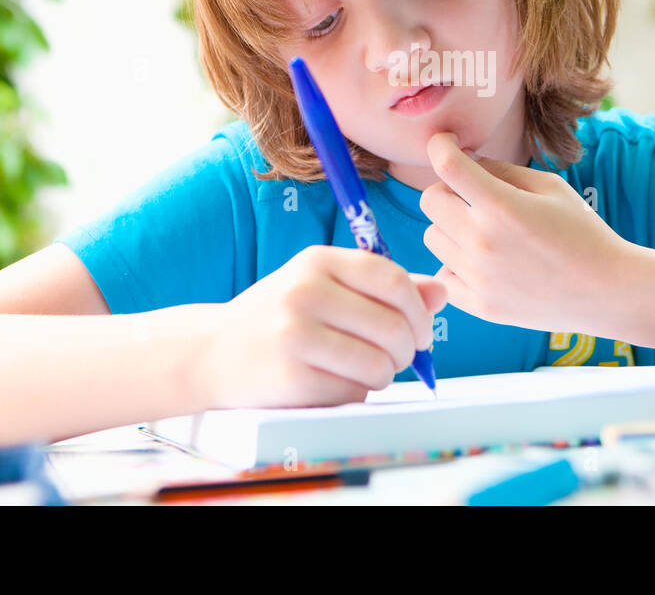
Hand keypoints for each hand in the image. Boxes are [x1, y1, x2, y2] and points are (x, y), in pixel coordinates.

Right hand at [194, 245, 446, 408]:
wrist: (212, 353)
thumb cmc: (282, 318)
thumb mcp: (327, 288)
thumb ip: (385, 288)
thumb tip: (442, 292)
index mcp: (319, 261)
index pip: (394, 280)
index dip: (419, 310)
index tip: (420, 331)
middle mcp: (305, 291)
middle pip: (394, 327)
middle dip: (405, 351)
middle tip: (391, 358)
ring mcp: (295, 334)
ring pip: (380, 364)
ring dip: (382, 376)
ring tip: (360, 371)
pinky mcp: (291, 376)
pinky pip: (354, 392)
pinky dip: (355, 394)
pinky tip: (331, 384)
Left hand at [419, 132, 631, 332]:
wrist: (607, 291)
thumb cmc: (582, 232)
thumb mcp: (551, 187)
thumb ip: (503, 170)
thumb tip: (467, 162)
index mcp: (503, 206)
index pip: (447, 166)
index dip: (439, 145)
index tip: (443, 142)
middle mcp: (483, 242)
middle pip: (430, 200)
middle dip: (447, 189)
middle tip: (472, 196)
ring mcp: (479, 278)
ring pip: (432, 236)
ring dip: (450, 227)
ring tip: (483, 232)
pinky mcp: (480, 306)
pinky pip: (442, 274)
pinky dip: (455, 264)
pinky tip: (482, 262)